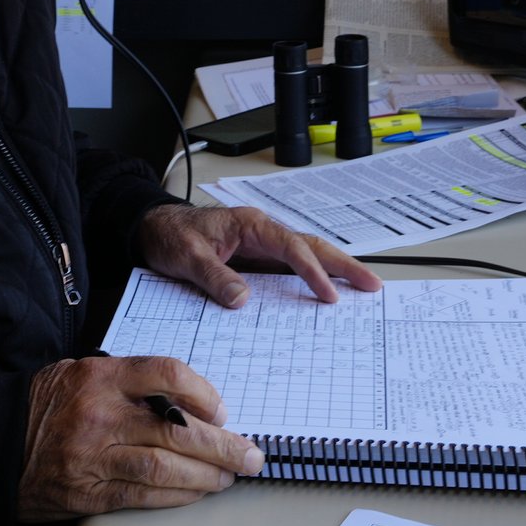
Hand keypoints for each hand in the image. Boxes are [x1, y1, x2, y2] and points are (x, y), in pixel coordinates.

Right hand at [18, 355, 264, 520]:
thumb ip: (132, 383)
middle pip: (177, 429)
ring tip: (229, 477)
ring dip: (207, 476)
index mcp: (100, 376)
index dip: (203, 393)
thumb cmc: (46, 405)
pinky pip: (144, 496)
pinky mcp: (89, 491)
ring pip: (165, 468)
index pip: (166, 374)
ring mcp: (94, 456)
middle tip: (250, 455)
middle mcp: (100, 414)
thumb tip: (192, 404)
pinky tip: (197, 494)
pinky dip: (178, 497)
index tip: (222, 410)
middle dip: (223, 446)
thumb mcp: (83, 373)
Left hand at [134, 203, 382, 308]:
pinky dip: (312, 278)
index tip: (328, 295)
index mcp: (250, 225)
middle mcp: (261, 232)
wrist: (153, 228)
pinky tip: (326, 292)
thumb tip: (243, 299)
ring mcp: (261, 246)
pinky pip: (289, 268)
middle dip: (343, 265)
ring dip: (333, 270)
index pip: (290, 248)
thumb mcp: (187, 256)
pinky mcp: (256, 260)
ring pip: (305, 255)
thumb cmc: (170, 235)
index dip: (312, 271)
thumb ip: (214, 276)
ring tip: (362, 288)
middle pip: (311, 246)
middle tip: (372, 284)